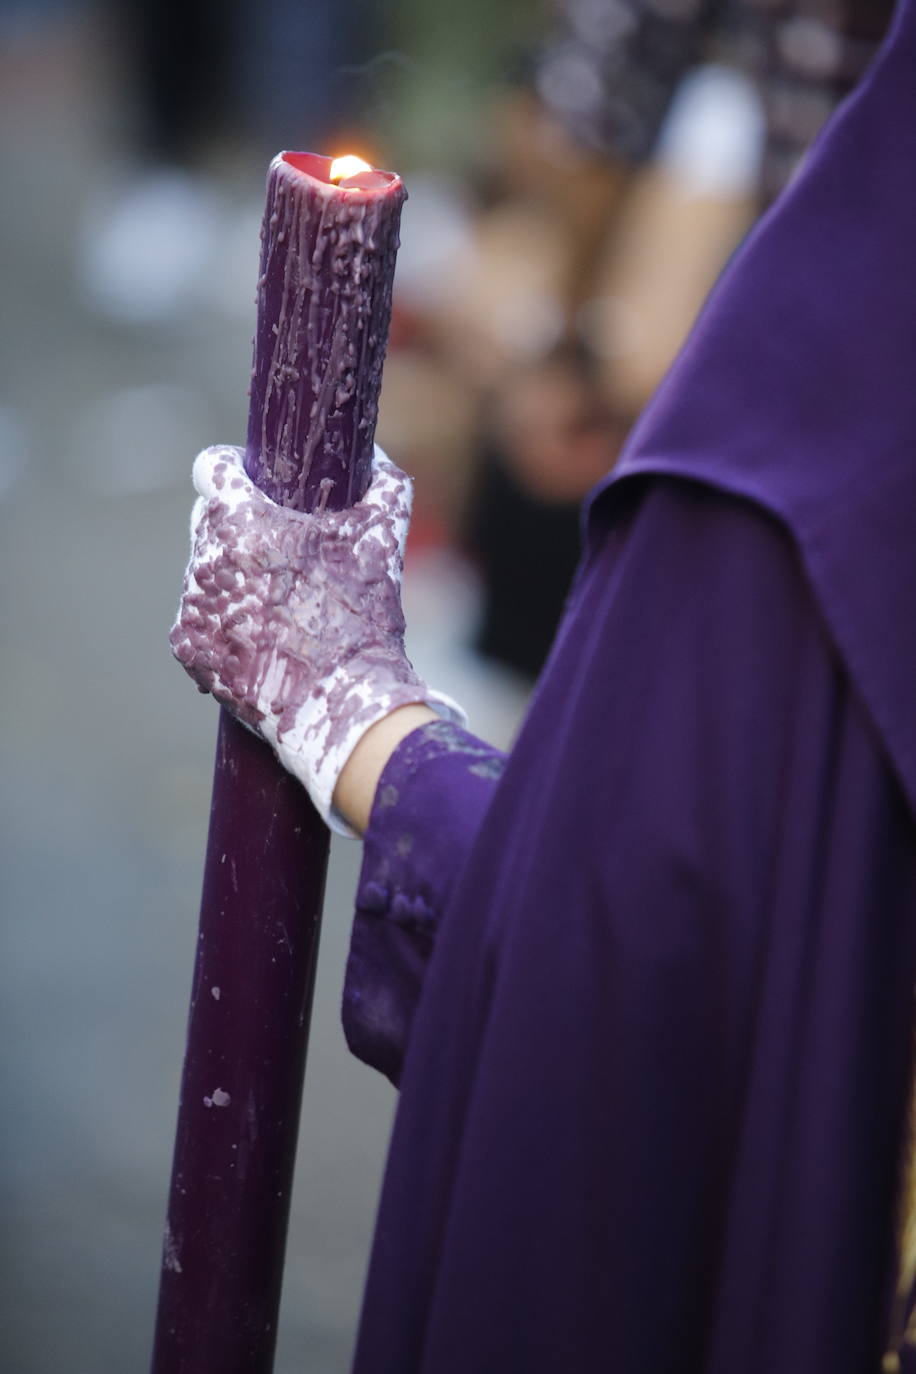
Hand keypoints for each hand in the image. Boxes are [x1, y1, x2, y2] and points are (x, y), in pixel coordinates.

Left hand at [170, 444, 463, 831]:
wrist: (341, 708)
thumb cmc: (362, 619)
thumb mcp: (382, 538)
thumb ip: (379, 482)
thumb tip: (372, 456)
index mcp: (242, 521)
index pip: (212, 469)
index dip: (236, 471)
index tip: (256, 483)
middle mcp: (205, 559)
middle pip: (208, 520)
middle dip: (240, 528)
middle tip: (284, 553)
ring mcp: (192, 607)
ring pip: (205, 571)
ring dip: (234, 577)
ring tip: (281, 606)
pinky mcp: (187, 650)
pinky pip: (201, 620)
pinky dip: (225, 625)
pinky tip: (263, 639)